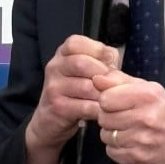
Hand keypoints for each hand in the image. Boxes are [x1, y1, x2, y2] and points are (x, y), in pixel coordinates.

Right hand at [25, 35, 118, 163]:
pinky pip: (85, 107)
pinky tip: (104, 112)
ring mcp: (54, 87)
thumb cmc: (74, 92)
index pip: (76, 43)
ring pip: (86, 87)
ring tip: (112, 99)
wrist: (49, 120)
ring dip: (104, 94)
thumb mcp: (84, 72)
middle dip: (103, 74)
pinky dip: (99, 110)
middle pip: (82, 63)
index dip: (97, 50)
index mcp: (62, 54)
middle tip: (114, 85)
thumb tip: (113, 58)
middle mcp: (54, 67)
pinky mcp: (58, 107)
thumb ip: (101, 61)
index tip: (109, 63)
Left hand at [94, 70, 164, 163]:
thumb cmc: (161, 109)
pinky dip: (117, 148)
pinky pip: (112, 152)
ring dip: (112, 133)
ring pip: (106, 136)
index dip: (107, 100)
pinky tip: (129, 142)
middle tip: (121, 116)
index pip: (105, 99)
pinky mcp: (139, 159)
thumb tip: (96, 79)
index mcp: (145, 96)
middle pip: (103, 118)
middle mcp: (144, 118)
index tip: (115, 102)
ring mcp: (141, 141)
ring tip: (126, 129)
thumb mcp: (146, 88)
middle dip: (108, 116)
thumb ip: (118, 80)